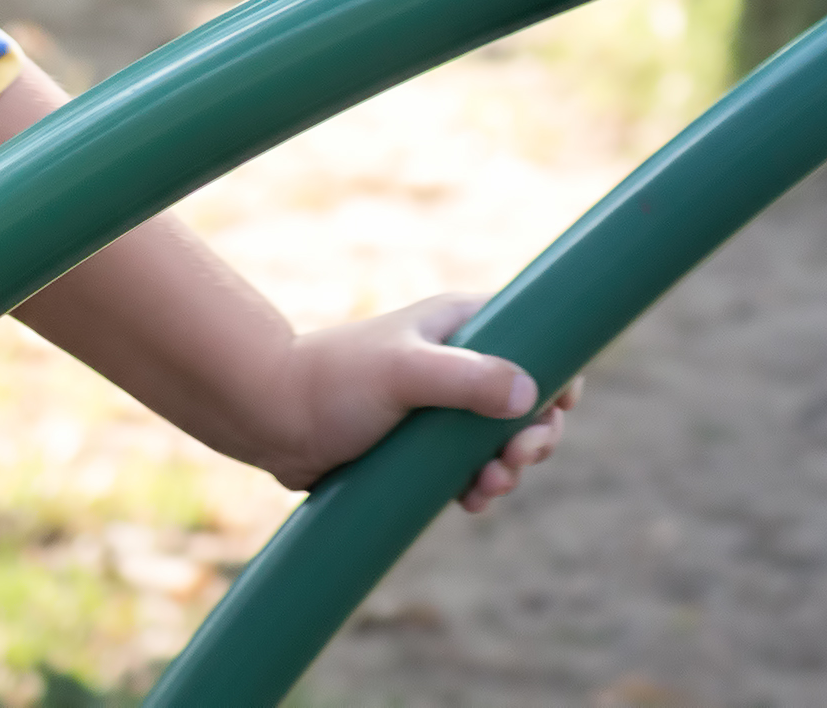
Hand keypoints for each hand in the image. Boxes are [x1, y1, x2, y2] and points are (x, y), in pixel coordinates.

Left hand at [271, 293, 580, 512]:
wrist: (270, 417)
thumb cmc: (333, 382)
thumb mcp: (403, 374)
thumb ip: (465, 380)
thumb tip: (530, 395)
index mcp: (460, 325)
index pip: (535, 338)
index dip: (557, 373)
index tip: (555, 410)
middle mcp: (456, 360)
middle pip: (526, 399)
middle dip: (534, 435)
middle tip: (516, 459)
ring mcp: (439, 405)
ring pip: (501, 440)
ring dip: (508, 467)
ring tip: (487, 488)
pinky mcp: (421, 445)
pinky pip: (469, 468)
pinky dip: (480, 486)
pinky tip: (471, 502)